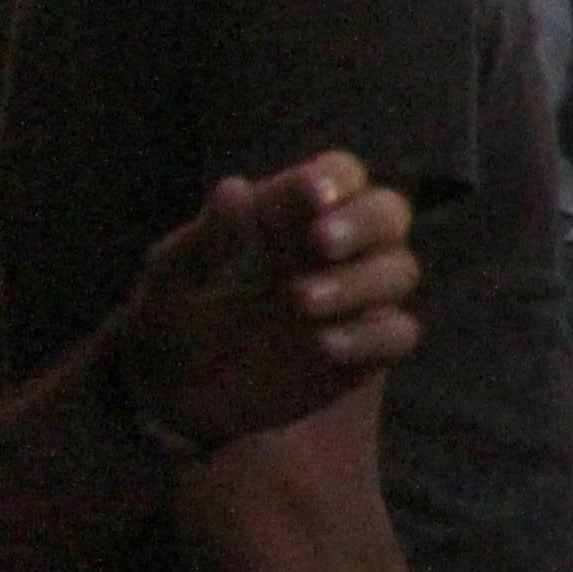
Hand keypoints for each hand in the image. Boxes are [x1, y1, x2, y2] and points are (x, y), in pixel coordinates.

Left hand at [113, 156, 423, 451]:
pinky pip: (398, 334)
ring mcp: (358, 299)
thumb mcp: (174, 276)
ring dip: (360, 281)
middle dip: (364, 222)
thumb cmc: (175, 317)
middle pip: (389, 213)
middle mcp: (338, 250)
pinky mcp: (367, 350)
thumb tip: (234, 188)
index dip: (335, 178)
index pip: (340, 174)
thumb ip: (208, 236)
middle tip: (320, 241)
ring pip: (398, 271)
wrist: (177, 397)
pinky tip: (323, 346)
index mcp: (294, 215)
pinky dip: (370, 336)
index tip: (312, 193)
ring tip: (300, 301)